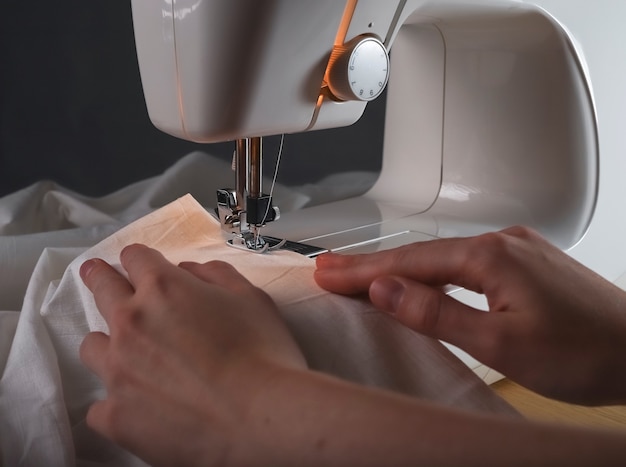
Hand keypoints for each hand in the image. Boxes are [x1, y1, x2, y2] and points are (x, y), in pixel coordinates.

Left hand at [79, 244, 305, 466]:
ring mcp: (117, 371)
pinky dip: (118, 400)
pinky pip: (100, 404)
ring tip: (127, 353)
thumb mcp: (251, 298)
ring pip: (93, 345)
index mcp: (163, 289)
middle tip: (95, 274)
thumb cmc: (264, 354)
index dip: (139, 258)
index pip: (135, 258)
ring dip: (108, 343)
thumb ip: (216, 275)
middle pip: (101, 289)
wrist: (261, 419)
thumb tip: (189, 271)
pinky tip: (139, 404)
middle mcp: (131, 323)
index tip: (137, 262)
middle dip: (100, 277)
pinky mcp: (115, 415)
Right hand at [314, 226, 625, 404]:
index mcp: (491, 256)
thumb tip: (386, 289)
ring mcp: (517, 249)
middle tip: (331, 268)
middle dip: (372, 263)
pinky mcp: (527, 264)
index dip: (362, 269)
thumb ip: (437, 313)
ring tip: (364, 275)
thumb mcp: (501, 343)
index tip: (326, 271)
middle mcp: (503, 242)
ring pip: (443, 257)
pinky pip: (467, 262)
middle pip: (421, 253)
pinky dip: (434, 272)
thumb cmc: (586, 352)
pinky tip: (424, 279)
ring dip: (402, 267)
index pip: (408, 261)